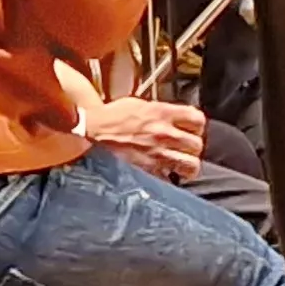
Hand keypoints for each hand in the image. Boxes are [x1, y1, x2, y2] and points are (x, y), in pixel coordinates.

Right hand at [80, 97, 207, 179]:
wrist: (87, 132)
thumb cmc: (107, 119)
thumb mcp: (137, 105)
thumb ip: (159, 111)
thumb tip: (173, 118)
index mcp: (161, 113)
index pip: (197, 119)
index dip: (196, 127)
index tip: (192, 130)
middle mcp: (163, 133)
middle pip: (197, 145)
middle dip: (192, 149)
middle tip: (185, 151)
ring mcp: (156, 154)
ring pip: (191, 165)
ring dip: (188, 167)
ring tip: (181, 167)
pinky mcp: (147, 171)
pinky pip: (170, 180)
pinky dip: (169, 180)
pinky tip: (164, 177)